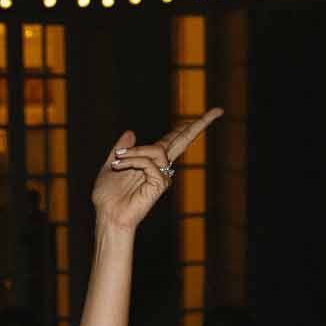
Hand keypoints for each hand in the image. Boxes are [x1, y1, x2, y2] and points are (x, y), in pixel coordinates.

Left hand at [92, 109, 221, 231]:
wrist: (107, 215)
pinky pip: (149, 163)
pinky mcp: (160, 185)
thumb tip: (131, 132)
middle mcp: (161, 167)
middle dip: (200, 125)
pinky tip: (119, 166)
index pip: (174, 139)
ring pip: (157, 151)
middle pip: (184, 140)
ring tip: (117, 161)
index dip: (186, 126)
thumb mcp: (112, 165)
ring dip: (134, 152)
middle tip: (218, 110)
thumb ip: (122, 150)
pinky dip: (132, 161)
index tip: (209, 113)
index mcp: (151, 161)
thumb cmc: (108, 196)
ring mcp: (162, 176)